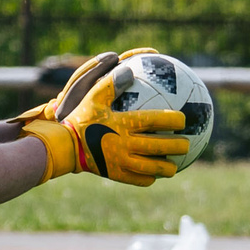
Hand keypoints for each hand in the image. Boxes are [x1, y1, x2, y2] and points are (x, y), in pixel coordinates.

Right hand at [22, 49, 184, 185]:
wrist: (64, 146)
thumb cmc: (80, 119)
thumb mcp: (92, 97)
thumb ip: (110, 84)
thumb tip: (128, 69)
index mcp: (124, 124)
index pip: (155, 121)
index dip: (173, 120)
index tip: (183, 120)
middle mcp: (126, 144)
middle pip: (160, 147)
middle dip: (178, 146)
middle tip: (186, 144)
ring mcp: (122, 162)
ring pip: (152, 167)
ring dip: (167, 167)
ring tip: (174, 166)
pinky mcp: (116, 175)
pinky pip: (138, 180)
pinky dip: (149, 178)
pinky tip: (153, 175)